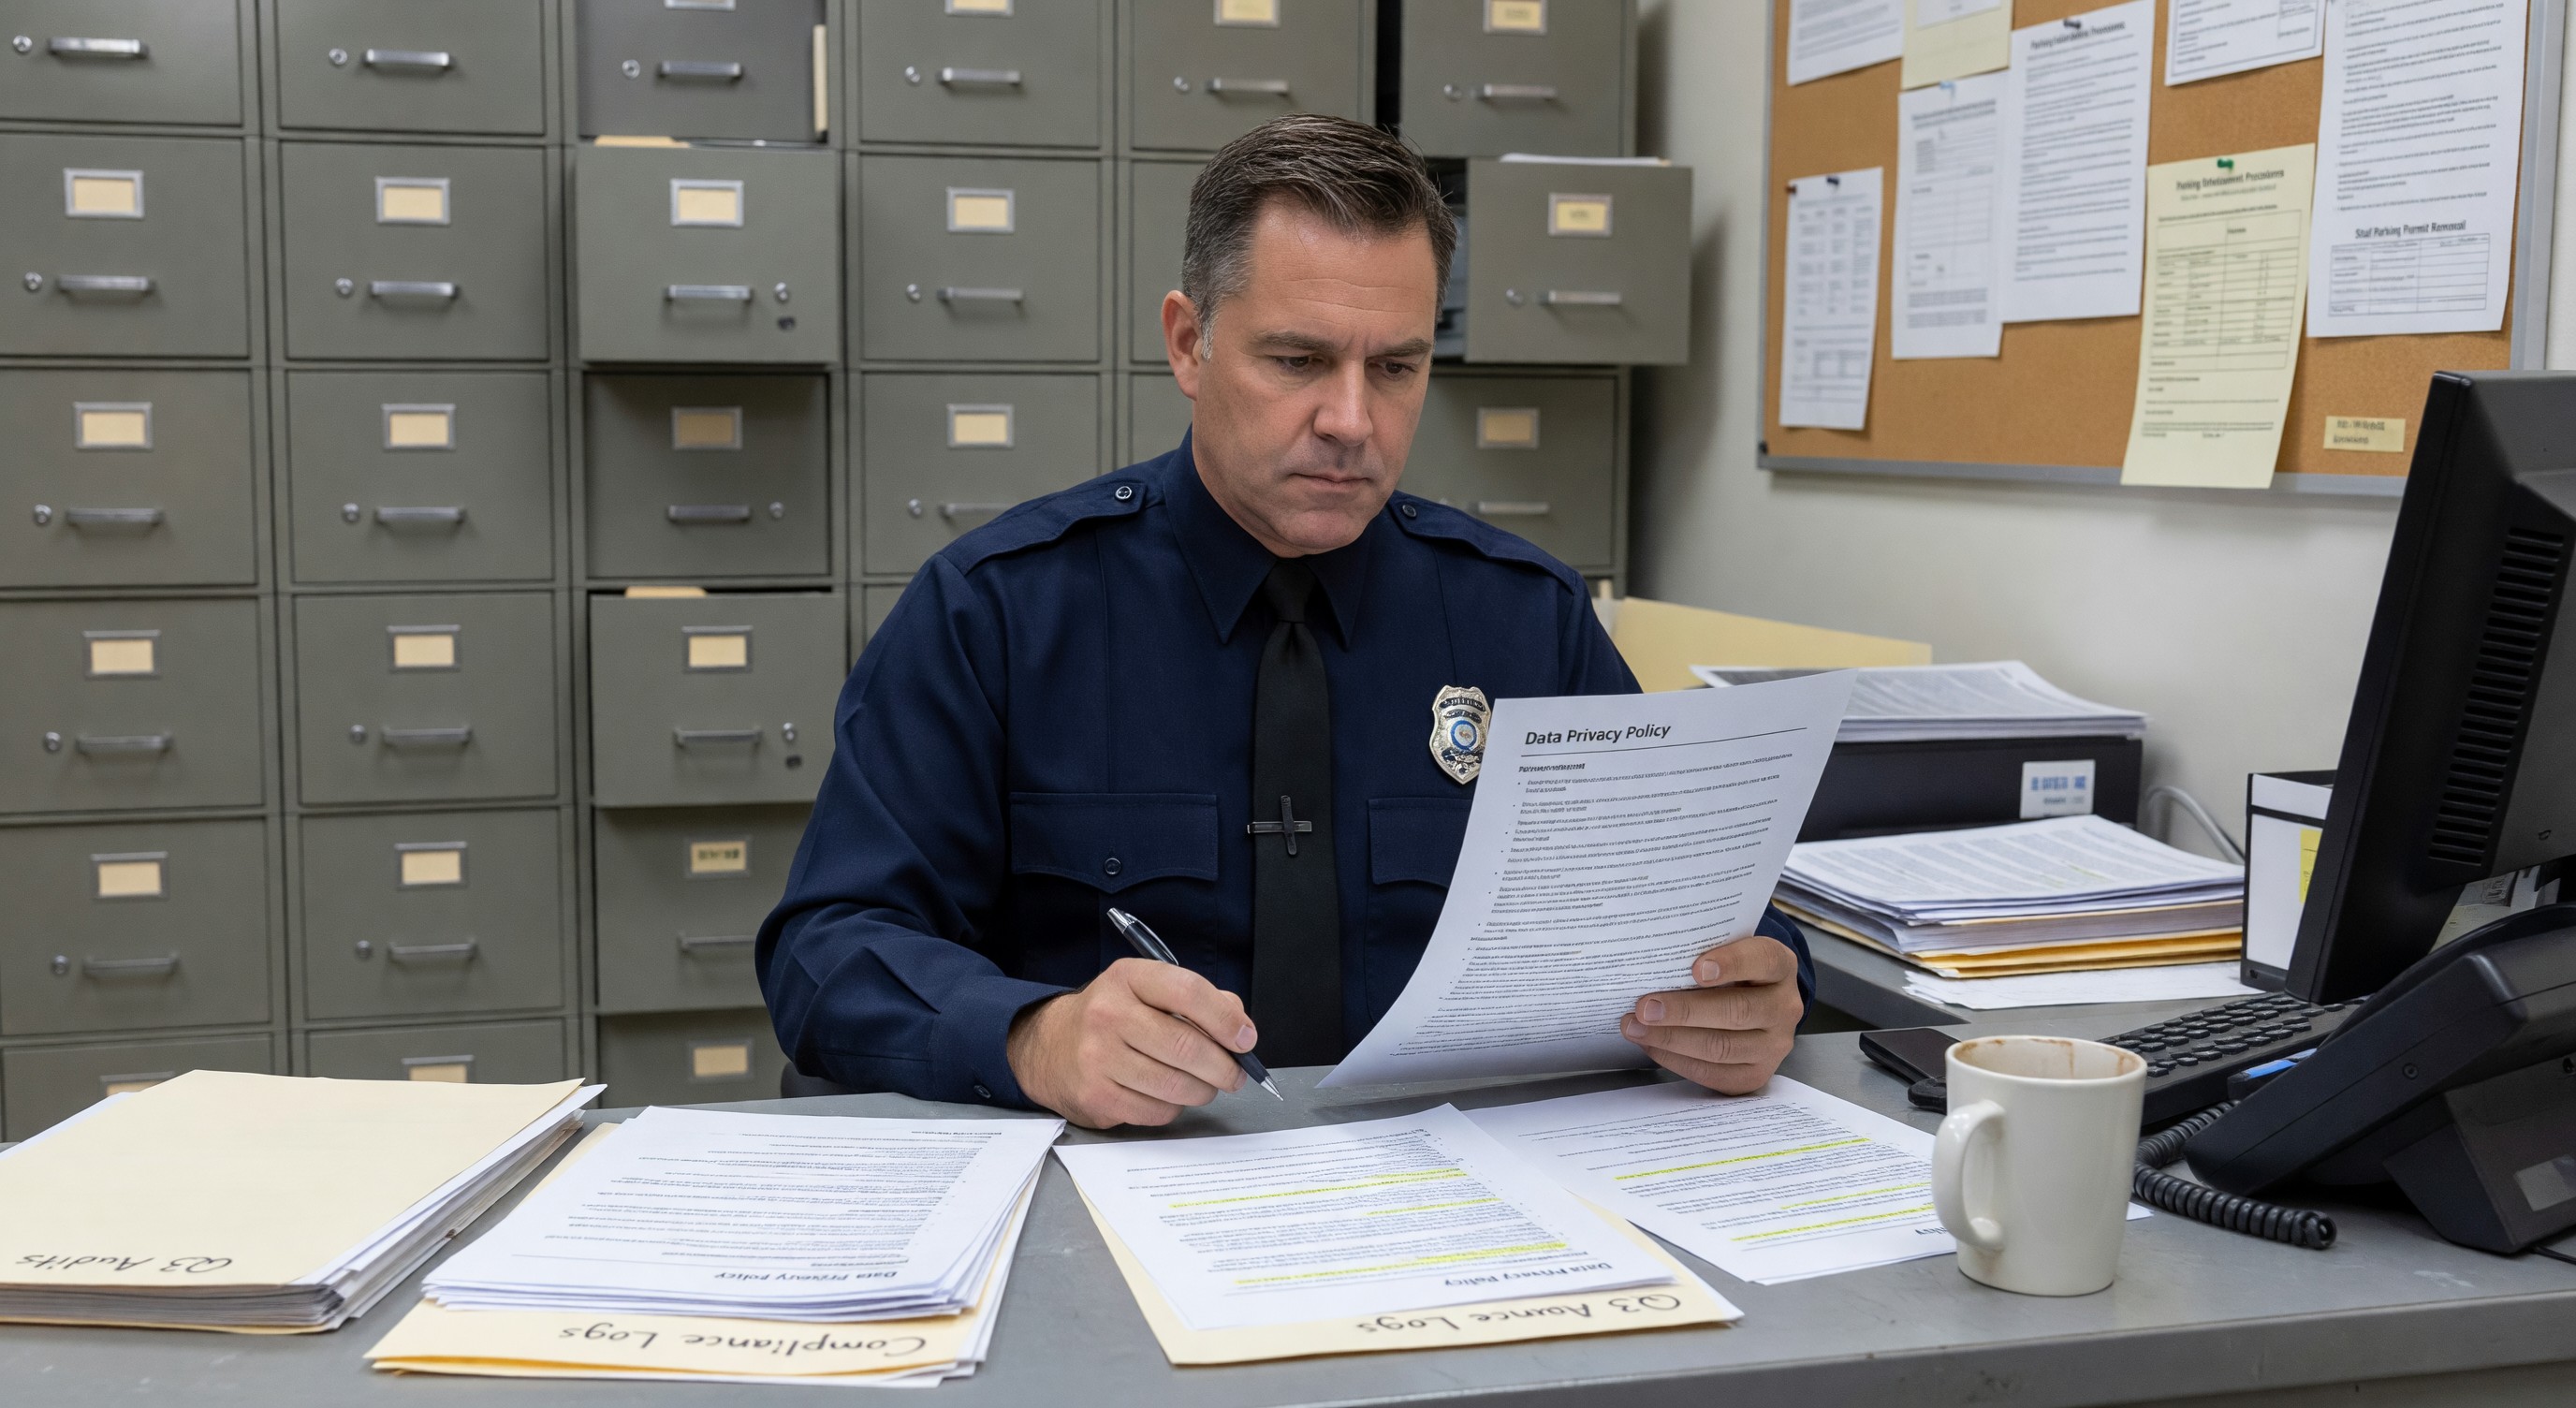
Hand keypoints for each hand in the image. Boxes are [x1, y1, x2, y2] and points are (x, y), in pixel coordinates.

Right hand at [1006, 958, 1256, 1128]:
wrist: (1049, 1046)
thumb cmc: (1112, 1017)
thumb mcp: (1148, 991)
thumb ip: (1198, 1001)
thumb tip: (1240, 1027)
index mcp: (1128, 978)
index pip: (1188, 992)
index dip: (1225, 1019)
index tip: (1245, 1039)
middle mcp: (1109, 1014)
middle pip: (1186, 1047)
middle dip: (1223, 1067)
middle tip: (1234, 1075)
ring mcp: (1098, 1057)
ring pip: (1176, 1086)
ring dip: (1202, 1091)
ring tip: (1203, 1085)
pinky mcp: (1096, 1096)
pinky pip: (1157, 1111)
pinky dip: (1173, 1107)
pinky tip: (1166, 1095)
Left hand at [1620, 936, 1802, 1093]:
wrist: (1754, 1003)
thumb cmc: (1731, 970)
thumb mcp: (1726, 950)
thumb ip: (1702, 951)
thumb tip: (1652, 959)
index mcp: (1780, 966)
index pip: (1763, 960)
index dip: (1732, 963)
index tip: (1697, 969)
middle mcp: (1784, 1007)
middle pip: (1737, 1011)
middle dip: (1685, 1011)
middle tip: (1644, 1007)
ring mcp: (1774, 1045)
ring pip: (1722, 1047)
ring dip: (1672, 1039)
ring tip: (1636, 1028)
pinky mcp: (1755, 1074)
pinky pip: (1714, 1073)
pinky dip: (1677, 1060)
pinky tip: (1651, 1046)